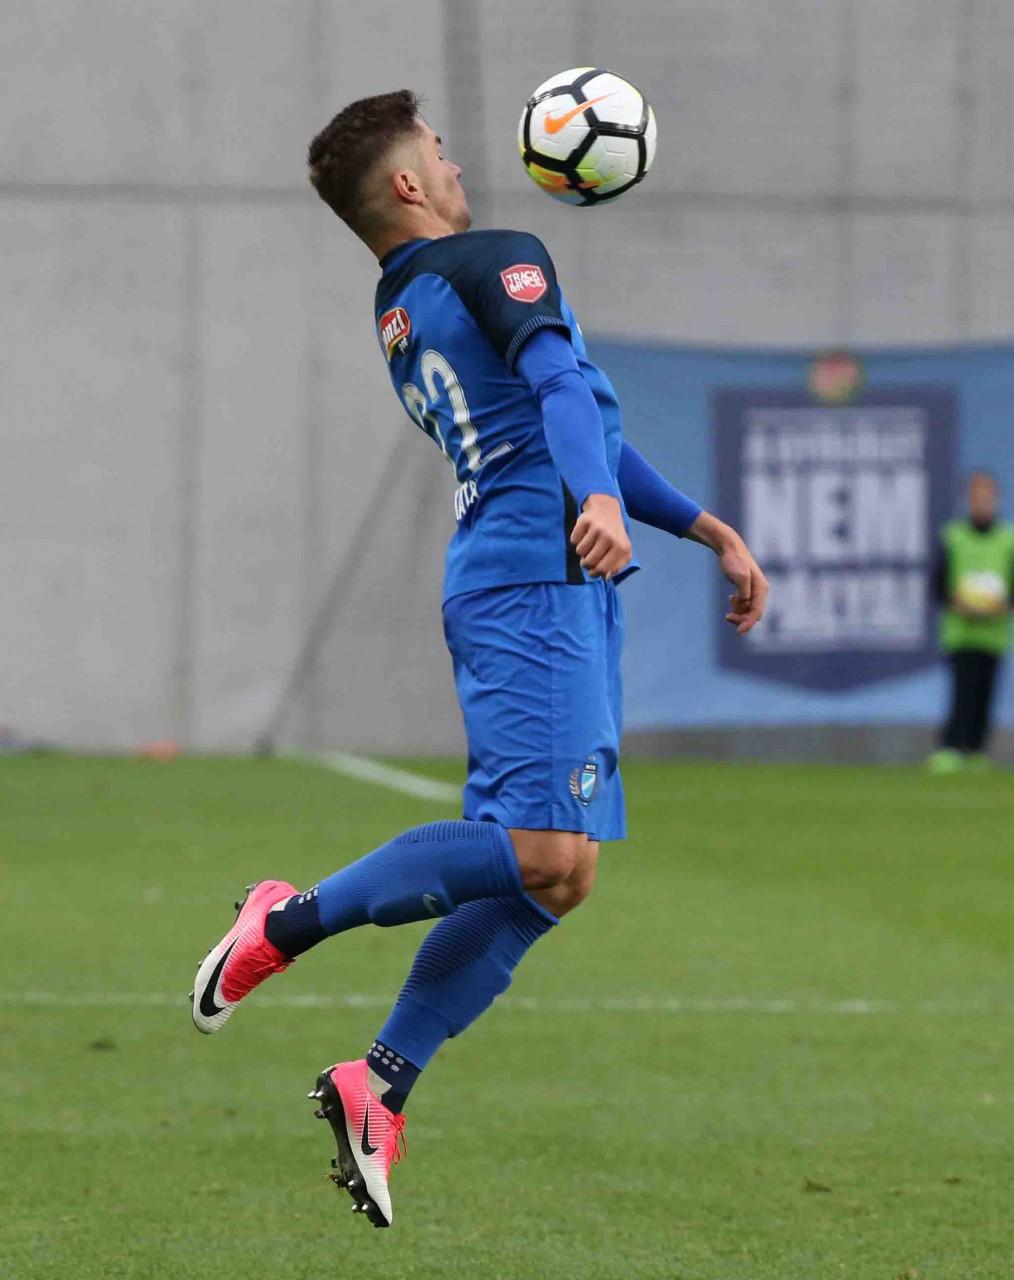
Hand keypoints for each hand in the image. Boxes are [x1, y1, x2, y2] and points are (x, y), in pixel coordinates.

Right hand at [571, 493, 632, 579]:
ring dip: (581, 551)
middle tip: (588, 558)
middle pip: (589, 562)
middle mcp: (610, 537)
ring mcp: (597, 528)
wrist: (607, 508)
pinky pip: (573, 540)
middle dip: (586, 563)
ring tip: (588, 545)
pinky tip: (584, 535)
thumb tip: (604, 576)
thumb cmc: (614, 534)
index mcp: (622, 547)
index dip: (594, 573)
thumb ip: (616, 566)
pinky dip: (576, 540)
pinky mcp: (584, 521)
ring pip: (580, 551)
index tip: (593, 570)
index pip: (602, 569)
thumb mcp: (622, 551)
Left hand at [686, 512, 768, 634]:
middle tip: (727, 617)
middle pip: (753, 613)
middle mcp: (760, 591)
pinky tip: (731, 598)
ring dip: (738, 611)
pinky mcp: (746, 588)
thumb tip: (744, 604)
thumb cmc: (734, 561)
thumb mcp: (739, 577)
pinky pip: (744, 604)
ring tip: (730, 600)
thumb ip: (744, 592)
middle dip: (741, 618)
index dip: (748, 623)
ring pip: (748, 610)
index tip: (739, 632)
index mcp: (761, 588)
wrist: (729, 548)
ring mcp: (754, 590)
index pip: (757, 611)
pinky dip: (737, 606)